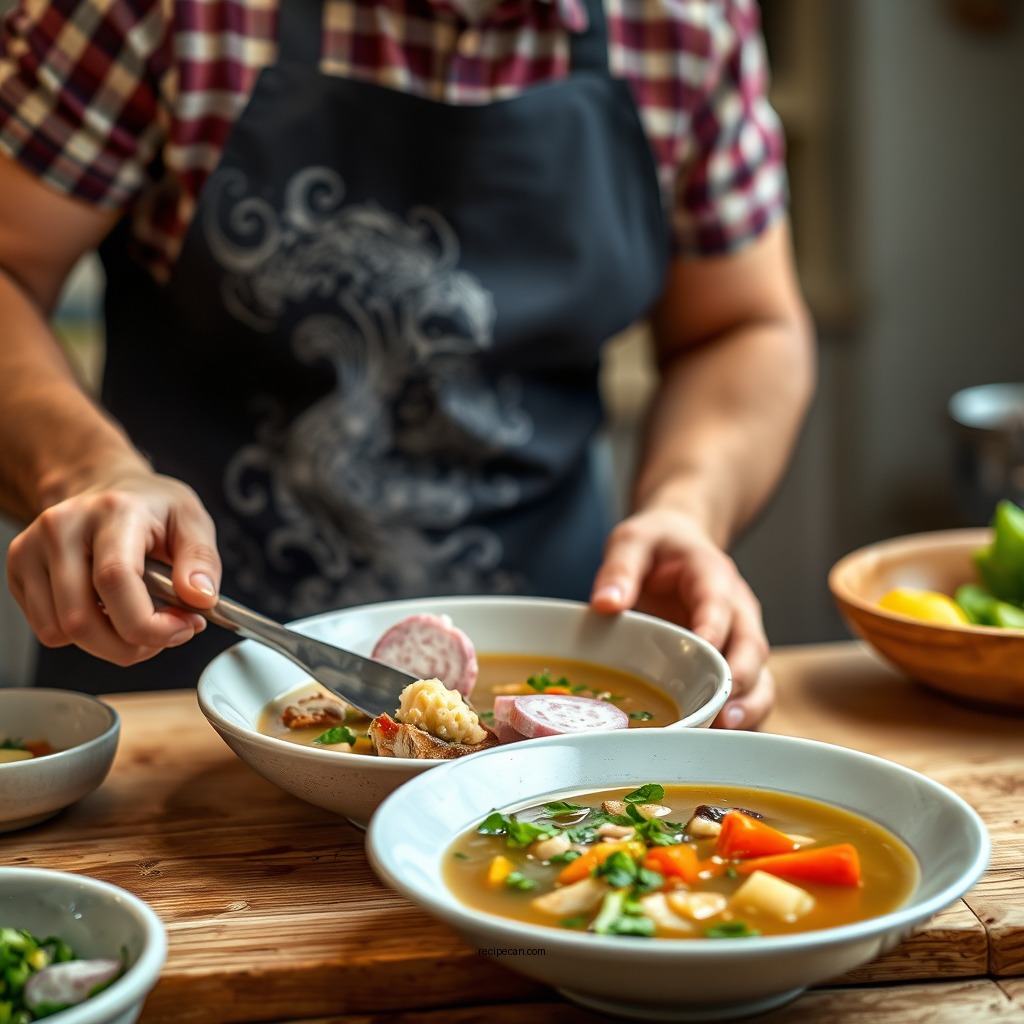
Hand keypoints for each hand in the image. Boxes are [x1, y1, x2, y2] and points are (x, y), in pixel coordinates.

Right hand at [6, 458, 220, 665]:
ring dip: (108, 644)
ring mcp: (33, 548)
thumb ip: (202, 561)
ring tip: (137, 620)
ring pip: (61, 632)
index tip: (182, 629)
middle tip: (166, 634)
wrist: (105, 485)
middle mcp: (63, 527)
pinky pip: (47, 629)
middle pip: (81, 619)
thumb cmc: (150, 507)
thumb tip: (200, 598)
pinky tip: (107, 611)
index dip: (148, 623)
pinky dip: (83, 636)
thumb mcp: (192, 521)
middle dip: (131, 646)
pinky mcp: (19, 569)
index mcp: (113, 511)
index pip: (115, 580)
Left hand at [589, 508, 772, 729]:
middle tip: (719, 716)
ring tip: (721, 735)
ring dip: (748, 708)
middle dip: (740, 684)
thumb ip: (620, 568)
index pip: (720, 605)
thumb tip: (605, 603)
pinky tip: (715, 741)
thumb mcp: (633, 541)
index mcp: (713, 578)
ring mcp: (739, 640)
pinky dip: (738, 720)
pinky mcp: (732, 663)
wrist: (679, 542)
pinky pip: (746, 694)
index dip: (714, 630)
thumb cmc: (658, 545)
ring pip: (759, 678)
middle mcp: (737, 611)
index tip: (703, 651)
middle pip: (751, 649)